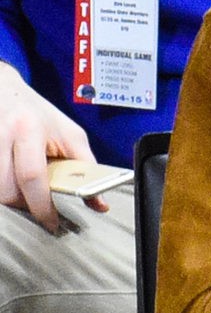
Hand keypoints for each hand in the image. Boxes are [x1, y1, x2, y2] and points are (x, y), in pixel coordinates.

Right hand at [0, 63, 99, 232]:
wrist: (5, 90)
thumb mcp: (71, 135)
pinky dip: (3, 189)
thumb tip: (99, 203)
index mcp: (29, 130)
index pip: (31, 177)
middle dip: (24, 206)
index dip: (41, 206)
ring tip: (26, 194)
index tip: (51, 222)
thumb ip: (86, 168)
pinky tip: (13, 184)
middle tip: (38, 208)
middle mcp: (3, 135)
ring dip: (11, 200)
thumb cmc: (40, 114)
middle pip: (7, 190)